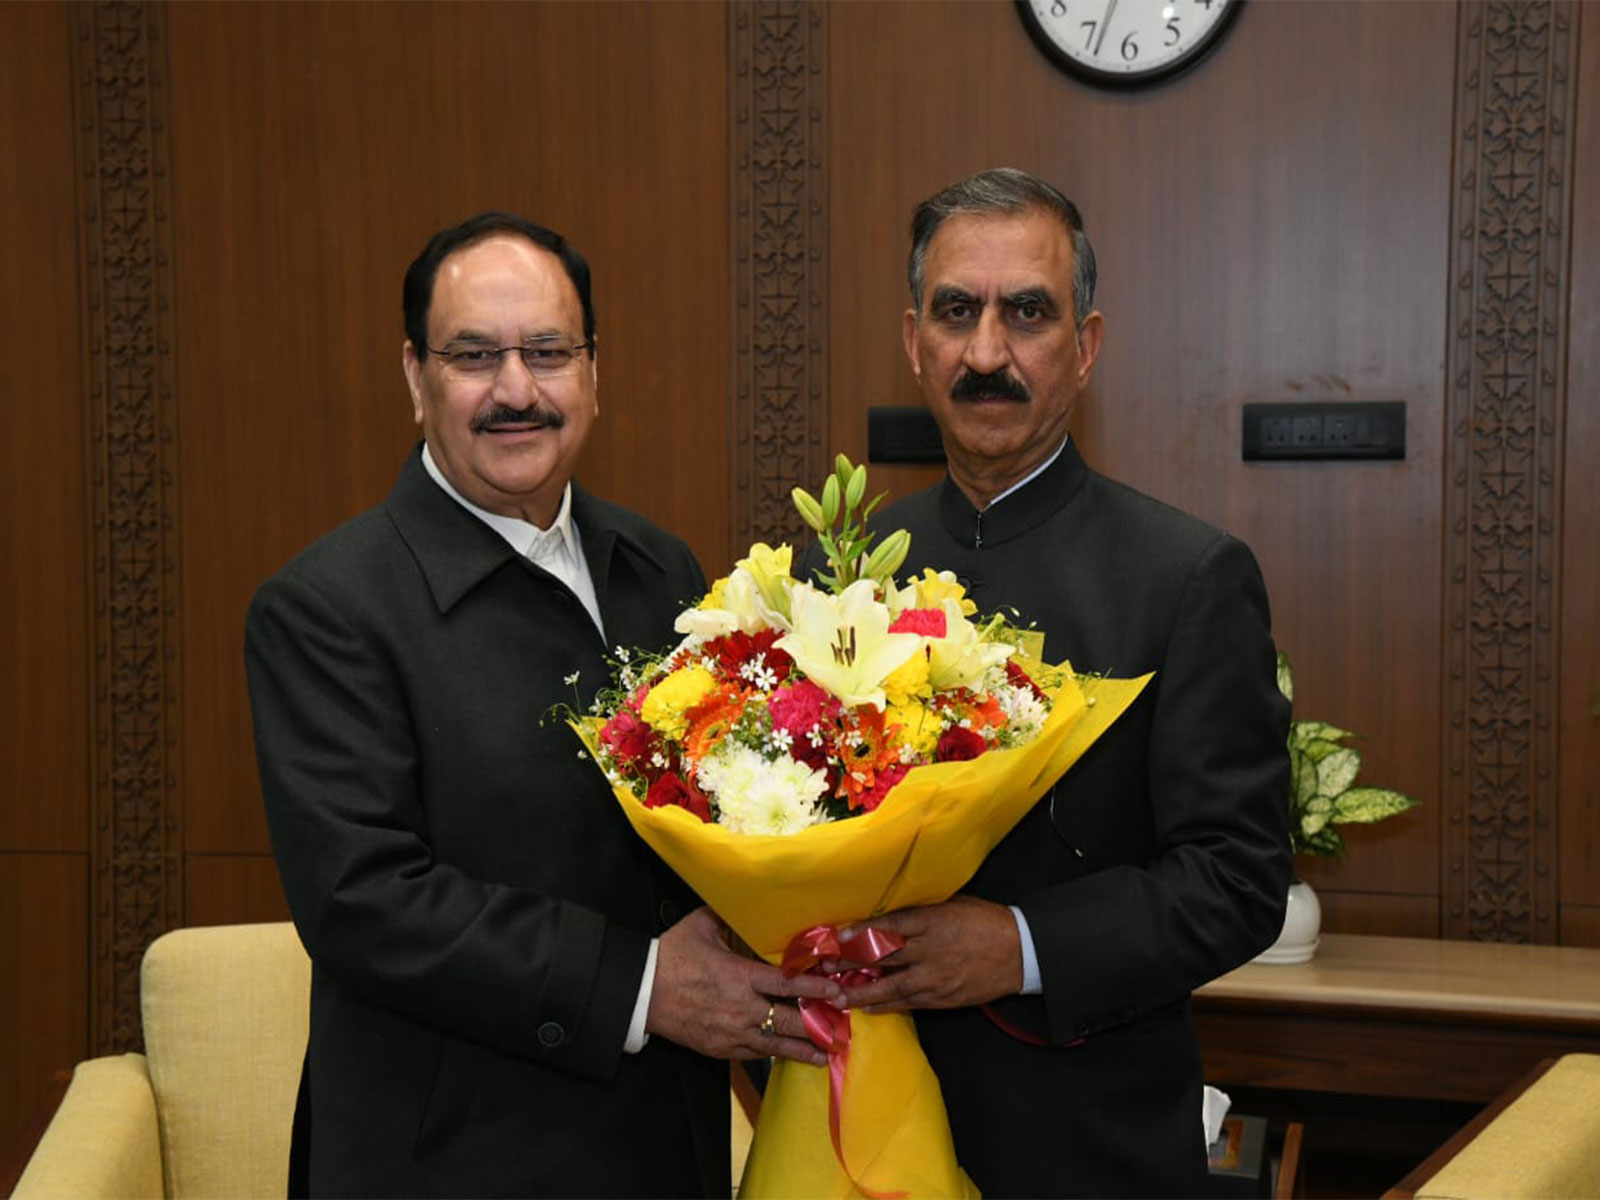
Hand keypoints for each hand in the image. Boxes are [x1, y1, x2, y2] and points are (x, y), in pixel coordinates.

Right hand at [647, 907, 839, 1065]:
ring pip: (774, 1044)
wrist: (641, 992)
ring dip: (802, 1049)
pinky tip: (789, 1057)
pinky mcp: (720, 1049)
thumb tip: (746, 898)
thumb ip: (729, 915)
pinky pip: (753, 1054)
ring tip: (825, 1054)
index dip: (814, 989)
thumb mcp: (701, 925)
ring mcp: (731, 1033)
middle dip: (817, 1024)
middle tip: (840, 1026)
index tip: (835, 992)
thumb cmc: (672, 955)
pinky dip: (773, 1054)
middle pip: (788, 1020)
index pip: (787, 985)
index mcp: (740, 976)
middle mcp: (741, 1008)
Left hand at [836, 895, 1021, 1012]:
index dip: (862, 932)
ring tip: (837, 995)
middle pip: (883, 957)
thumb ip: (922, 911)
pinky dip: (885, 1005)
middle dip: (851, 962)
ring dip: (861, 991)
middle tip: (825, 966)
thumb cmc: (985, 921)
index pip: (890, 926)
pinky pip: (908, 1002)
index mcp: (932, 921)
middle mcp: (930, 950)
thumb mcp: (952, 904)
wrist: (1020, 952)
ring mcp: (936, 977)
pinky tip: (867, 1007)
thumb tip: (890, 912)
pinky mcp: (943, 998)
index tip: (839, 936)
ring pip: (891, 986)